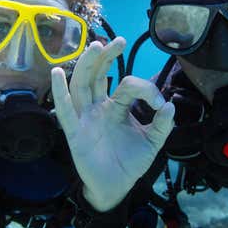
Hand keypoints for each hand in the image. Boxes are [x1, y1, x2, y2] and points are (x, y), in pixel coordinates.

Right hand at [51, 38, 174, 211]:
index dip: (145, 89)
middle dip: (106, 56)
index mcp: (116, 106)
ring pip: (82, 86)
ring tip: (95, 46)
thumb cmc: (131, 161)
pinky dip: (60, 92)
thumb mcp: (153, 142)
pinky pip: (65, 111)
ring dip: (86, 65)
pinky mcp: (75, 133)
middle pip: (97, 75)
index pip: (126, 86)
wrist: (117, 186)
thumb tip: (170, 105)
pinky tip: (57, 73)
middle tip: (117, 40)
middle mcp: (98, 107)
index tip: (160, 104)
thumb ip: (162, 124)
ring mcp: (85, 118)